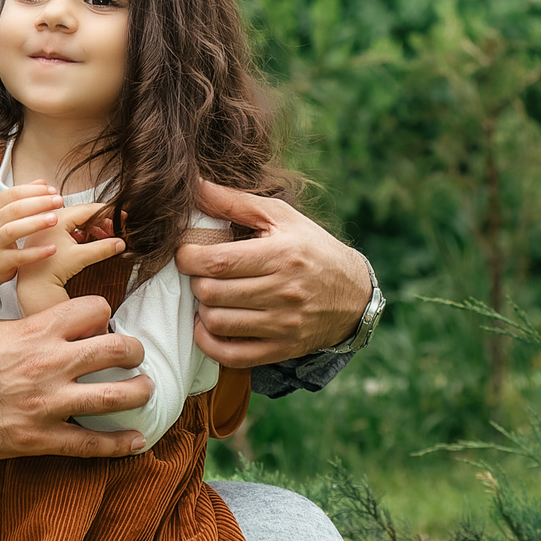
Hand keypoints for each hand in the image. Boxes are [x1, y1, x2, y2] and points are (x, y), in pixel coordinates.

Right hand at [0, 183, 62, 292]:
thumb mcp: (1, 215)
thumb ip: (21, 198)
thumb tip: (43, 183)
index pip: (12, 194)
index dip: (33, 190)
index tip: (52, 190)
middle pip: (15, 209)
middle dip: (39, 203)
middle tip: (58, 201)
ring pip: (14, 230)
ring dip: (36, 223)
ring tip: (55, 219)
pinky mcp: (0, 261)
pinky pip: (20, 256)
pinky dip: (36, 252)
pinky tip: (52, 248)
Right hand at [0, 294, 150, 459]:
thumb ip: (25, 328)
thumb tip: (46, 327)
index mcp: (34, 332)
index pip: (94, 309)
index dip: (104, 314)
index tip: (102, 323)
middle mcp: (48, 364)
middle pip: (117, 348)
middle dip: (134, 350)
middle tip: (134, 356)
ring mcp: (46, 403)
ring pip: (117, 395)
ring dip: (139, 391)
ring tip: (142, 390)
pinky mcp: (37, 439)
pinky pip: (91, 443)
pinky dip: (120, 444)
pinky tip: (135, 441)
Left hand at [10, 200, 124, 315]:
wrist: (31, 286)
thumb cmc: (49, 270)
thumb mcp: (80, 257)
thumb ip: (102, 248)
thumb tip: (120, 243)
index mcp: (58, 219)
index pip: (88, 209)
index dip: (107, 212)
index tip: (121, 215)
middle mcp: (50, 220)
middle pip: (82, 214)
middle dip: (101, 221)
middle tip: (116, 229)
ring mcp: (46, 228)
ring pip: (74, 222)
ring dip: (91, 228)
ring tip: (105, 237)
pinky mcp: (45, 238)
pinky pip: (66, 230)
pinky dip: (80, 233)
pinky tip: (88, 241)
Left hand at [180, 182, 370, 366]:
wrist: (355, 294)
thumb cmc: (311, 249)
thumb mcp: (281, 217)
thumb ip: (234, 202)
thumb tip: (194, 185)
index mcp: (281, 255)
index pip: (216, 261)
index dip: (187, 257)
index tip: (186, 252)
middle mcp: (283, 291)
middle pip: (211, 292)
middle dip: (195, 280)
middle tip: (201, 273)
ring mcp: (283, 324)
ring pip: (216, 322)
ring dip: (202, 309)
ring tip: (211, 295)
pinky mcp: (281, 349)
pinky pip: (231, 355)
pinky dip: (209, 342)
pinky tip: (209, 325)